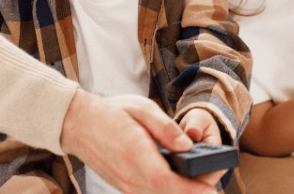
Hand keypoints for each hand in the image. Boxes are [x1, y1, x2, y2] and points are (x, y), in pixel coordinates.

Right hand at [60, 91, 216, 193]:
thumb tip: (187, 146)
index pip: (167, 182)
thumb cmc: (110, 114)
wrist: (79, 125)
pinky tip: (182, 178)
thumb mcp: (142, 108)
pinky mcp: (127, 188)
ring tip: (201, 174)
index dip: (193, 189)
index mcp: (135, 155)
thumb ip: (166, 128)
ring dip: (184, 191)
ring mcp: (127, 186)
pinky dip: (170, 190)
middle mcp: (131, 177)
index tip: (212, 185)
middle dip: (197, 190)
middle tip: (214, 172)